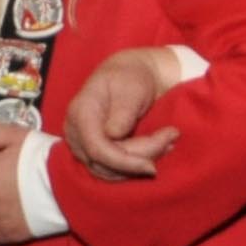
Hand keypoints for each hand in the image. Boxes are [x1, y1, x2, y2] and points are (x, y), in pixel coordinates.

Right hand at [66, 45, 187, 179]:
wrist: (127, 75)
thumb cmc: (130, 78)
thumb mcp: (131, 89)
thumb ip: (122, 112)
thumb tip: (113, 135)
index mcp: (81, 113)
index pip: (97, 149)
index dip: (125, 162)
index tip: (153, 166)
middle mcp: (75, 132)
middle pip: (104, 162)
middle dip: (139, 158)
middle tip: (170, 139)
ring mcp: (80, 143)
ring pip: (108, 170)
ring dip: (138, 164)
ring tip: (166, 143)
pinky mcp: (91, 151)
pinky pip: (110, 169)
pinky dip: (133, 166)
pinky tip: (155, 151)